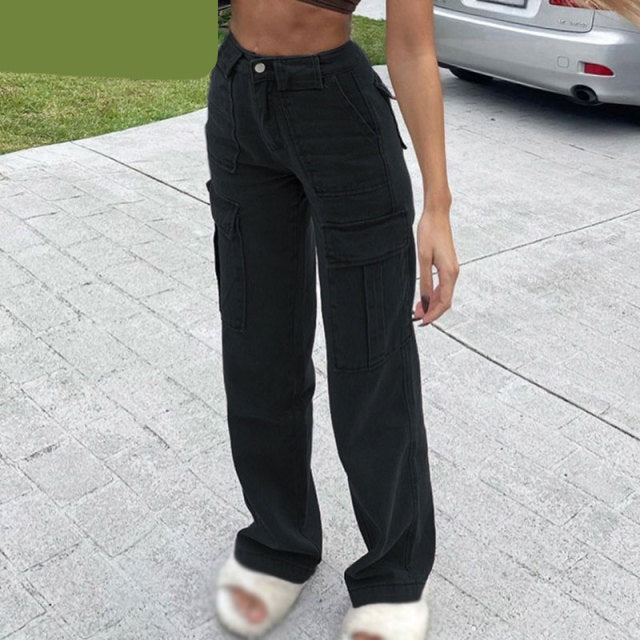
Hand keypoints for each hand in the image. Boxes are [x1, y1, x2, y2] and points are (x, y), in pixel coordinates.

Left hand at [413, 199, 458, 325]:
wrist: (437, 214)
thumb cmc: (429, 233)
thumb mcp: (423, 258)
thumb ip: (426, 281)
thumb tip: (426, 302)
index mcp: (449, 273)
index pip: (444, 302)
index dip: (433, 315)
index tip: (421, 322)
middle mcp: (454, 273)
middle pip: (445, 301)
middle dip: (431, 311)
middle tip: (415, 317)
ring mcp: (452, 269)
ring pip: (444, 294)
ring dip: (432, 303)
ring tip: (416, 308)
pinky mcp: (448, 265)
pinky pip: (444, 285)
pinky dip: (434, 294)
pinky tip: (424, 296)